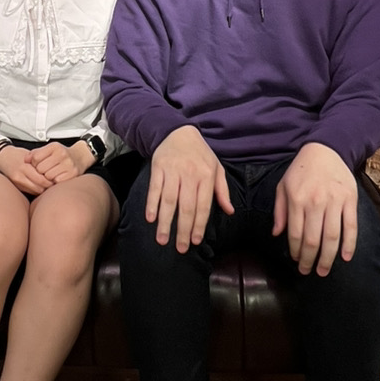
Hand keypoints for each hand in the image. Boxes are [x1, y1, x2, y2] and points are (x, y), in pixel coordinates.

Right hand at [0, 144, 54, 195]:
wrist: (2, 157)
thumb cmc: (17, 155)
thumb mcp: (30, 155)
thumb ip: (41, 163)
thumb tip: (54, 171)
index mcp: (24, 167)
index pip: (42, 180)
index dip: (51, 181)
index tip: (57, 178)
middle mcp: (20, 177)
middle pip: (40, 188)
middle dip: (49, 186)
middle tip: (55, 182)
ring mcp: (17, 183)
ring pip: (36, 192)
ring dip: (43, 189)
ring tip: (48, 183)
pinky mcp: (17, 187)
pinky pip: (30, 192)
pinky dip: (37, 189)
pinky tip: (40, 185)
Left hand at [28, 140, 93, 183]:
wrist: (80, 156)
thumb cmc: (62, 154)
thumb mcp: (49, 149)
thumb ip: (35, 153)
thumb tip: (25, 160)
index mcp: (54, 147)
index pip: (35, 158)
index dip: (34, 163)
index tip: (38, 164)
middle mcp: (62, 154)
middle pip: (41, 168)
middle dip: (41, 171)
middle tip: (46, 170)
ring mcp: (68, 164)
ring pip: (48, 176)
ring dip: (48, 177)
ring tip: (52, 173)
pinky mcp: (73, 174)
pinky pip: (57, 181)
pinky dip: (55, 181)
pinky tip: (58, 177)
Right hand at [146, 125, 232, 253]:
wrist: (178, 132)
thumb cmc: (200, 154)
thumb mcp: (216, 168)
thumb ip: (222, 190)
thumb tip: (230, 211)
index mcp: (206, 176)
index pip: (203, 205)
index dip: (199, 225)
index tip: (195, 241)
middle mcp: (189, 174)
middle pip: (186, 207)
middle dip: (183, 230)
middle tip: (180, 248)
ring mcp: (172, 171)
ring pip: (168, 200)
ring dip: (165, 222)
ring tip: (162, 239)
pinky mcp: (158, 167)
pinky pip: (154, 189)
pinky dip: (151, 204)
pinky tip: (150, 218)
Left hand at [273, 142, 357, 275]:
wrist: (325, 150)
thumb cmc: (301, 170)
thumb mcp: (283, 186)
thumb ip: (279, 211)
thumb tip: (276, 234)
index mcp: (297, 200)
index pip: (295, 234)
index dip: (295, 252)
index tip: (296, 261)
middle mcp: (315, 202)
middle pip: (313, 240)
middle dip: (309, 260)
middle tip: (308, 272)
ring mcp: (334, 202)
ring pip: (332, 237)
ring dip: (328, 258)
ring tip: (324, 270)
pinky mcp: (350, 200)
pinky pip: (351, 226)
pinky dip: (349, 244)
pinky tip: (345, 257)